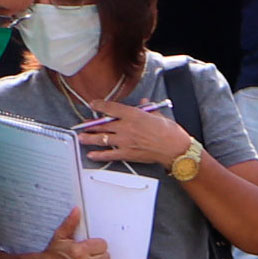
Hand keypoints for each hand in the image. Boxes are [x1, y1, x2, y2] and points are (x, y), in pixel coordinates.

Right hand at [37, 206, 108, 258]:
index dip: (97, 245)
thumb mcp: (60, 236)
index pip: (102, 245)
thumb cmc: (51, 254)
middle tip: (90, 255)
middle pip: (106, 257)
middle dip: (99, 254)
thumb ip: (71, 223)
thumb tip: (77, 210)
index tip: (92, 246)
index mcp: (79, 251)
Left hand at [74, 94, 195, 170]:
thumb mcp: (158, 115)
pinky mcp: (127, 154)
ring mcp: (125, 141)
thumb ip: (147, 109)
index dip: (99, 105)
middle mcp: (126, 127)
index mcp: (133, 115)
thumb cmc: (170, 132)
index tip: (93, 104)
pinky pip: (109, 154)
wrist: (175, 149)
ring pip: (102, 139)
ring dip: (89, 138)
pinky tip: (92, 155)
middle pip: (102, 124)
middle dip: (91, 124)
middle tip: (84, 125)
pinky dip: (99, 155)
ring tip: (81, 137)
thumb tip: (143, 103)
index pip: (111, 108)